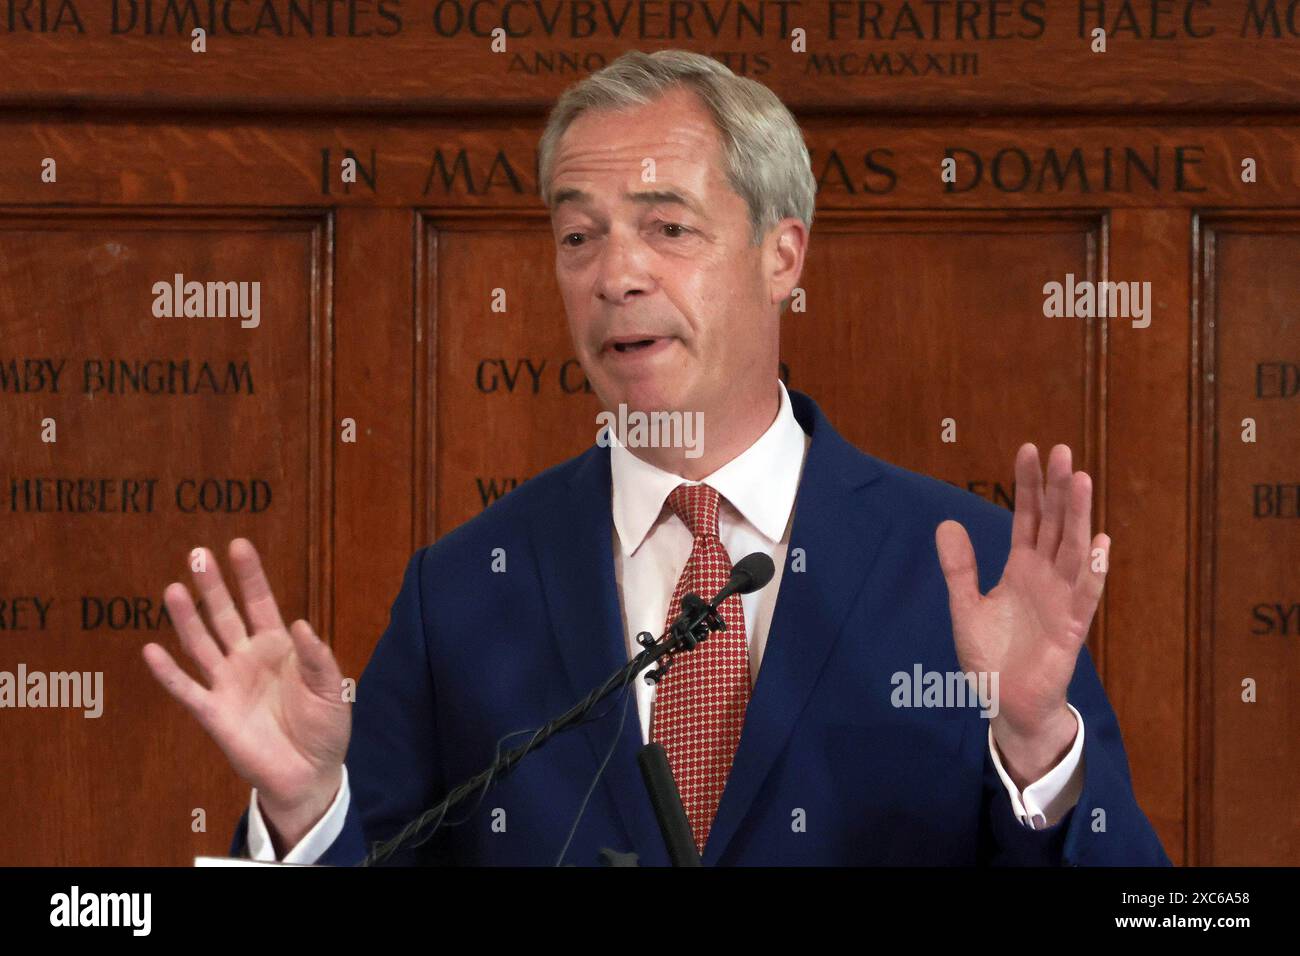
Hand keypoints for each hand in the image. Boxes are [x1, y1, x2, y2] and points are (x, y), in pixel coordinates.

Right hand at [142, 538, 351, 847]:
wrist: (310, 773)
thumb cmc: (324, 727)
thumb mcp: (331, 688)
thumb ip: (316, 657)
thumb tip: (300, 624)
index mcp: (278, 647)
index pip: (260, 603)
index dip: (249, 576)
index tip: (238, 545)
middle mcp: (248, 658)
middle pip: (225, 615)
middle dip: (212, 586)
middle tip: (197, 554)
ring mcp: (228, 684)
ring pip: (201, 644)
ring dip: (187, 619)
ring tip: (173, 589)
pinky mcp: (214, 714)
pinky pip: (186, 690)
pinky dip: (168, 673)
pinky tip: (151, 650)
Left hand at [935, 443, 1105, 786]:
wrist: (1008, 705)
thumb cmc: (992, 658)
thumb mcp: (966, 607)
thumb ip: (959, 568)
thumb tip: (946, 523)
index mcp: (1022, 568)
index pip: (1028, 517)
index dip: (1028, 485)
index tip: (1028, 449)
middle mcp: (1046, 576)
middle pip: (1055, 523)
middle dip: (1056, 488)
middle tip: (1060, 450)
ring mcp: (1062, 598)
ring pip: (1073, 548)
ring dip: (1078, 515)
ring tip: (1079, 479)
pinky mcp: (1072, 627)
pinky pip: (1085, 594)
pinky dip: (1093, 570)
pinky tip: (1100, 543)